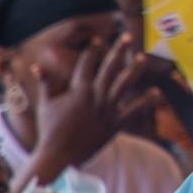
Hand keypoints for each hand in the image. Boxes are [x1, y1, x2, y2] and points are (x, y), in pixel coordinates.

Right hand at [32, 35, 160, 173]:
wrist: (59, 155)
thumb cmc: (50, 129)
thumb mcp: (46, 104)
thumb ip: (46, 84)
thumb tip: (36, 67)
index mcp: (78, 90)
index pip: (87, 65)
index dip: (92, 50)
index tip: (98, 38)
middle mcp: (95, 97)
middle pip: (109, 69)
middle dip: (117, 51)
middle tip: (127, 37)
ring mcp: (106, 110)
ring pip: (123, 85)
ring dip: (134, 70)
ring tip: (142, 57)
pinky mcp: (115, 124)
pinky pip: (133, 111)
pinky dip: (145, 102)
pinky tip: (156, 92)